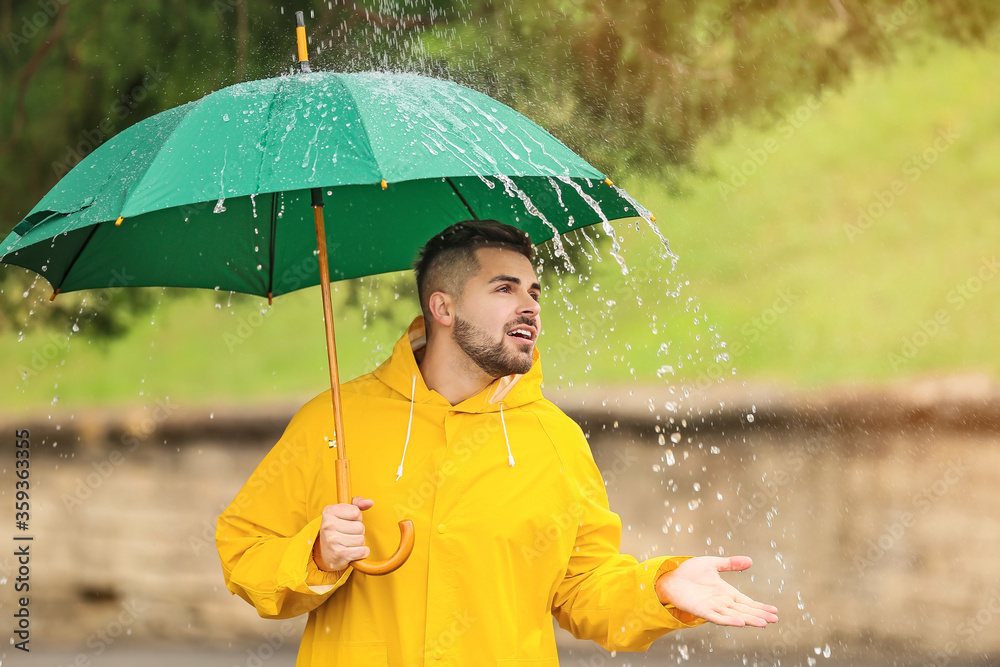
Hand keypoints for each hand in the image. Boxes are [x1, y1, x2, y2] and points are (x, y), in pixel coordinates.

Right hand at [313, 496, 373, 571]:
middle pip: (360, 527)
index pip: (356, 512)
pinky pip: (362, 551)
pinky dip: (362, 552)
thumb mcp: (342, 512)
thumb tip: (370, 502)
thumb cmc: (337, 529)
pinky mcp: (339, 554)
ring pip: (361, 539)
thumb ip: (357, 503)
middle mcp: (328, 525)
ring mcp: (333, 540)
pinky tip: (352, 551)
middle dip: (359, 531)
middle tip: (348, 534)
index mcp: (329, 512)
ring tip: (349, 542)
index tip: (349, 521)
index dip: (357, 517)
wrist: (324, 553)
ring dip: (359, 543)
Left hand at [655, 556, 777, 626]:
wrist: (670, 576)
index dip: (760, 607)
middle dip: (759, 615)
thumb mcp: (712, 564)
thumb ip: (730, 563)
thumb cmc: (690, 572)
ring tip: (763, 623)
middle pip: (744, 610)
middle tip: (775, 620)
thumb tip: (750, 560)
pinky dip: (728, 620)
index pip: (747, 602)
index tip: (775, 611)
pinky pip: (716, 617)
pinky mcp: (701, 610)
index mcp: (726, 593)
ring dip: (748, 619)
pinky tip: (740, 623)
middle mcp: (721, 602)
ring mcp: (712, 607)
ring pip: (734, 615)